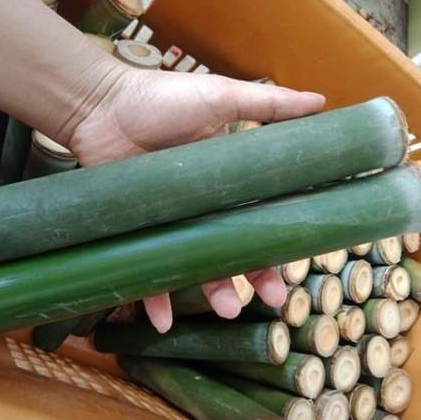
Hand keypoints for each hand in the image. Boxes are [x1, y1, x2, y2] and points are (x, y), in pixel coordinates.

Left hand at [68, 66, 325, 331]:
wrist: (100, 103)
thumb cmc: (161, 99)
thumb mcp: (219, 97)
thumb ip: (267, 103)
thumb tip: (320, 102)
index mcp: (225, 181)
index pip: (259, 216)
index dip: (278, 241)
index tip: (297, 263)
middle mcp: (200, 206)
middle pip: (232, 248)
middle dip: (253, 277)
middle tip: (273, 300)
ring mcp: (169, 222)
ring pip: (195, 266)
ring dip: (212, 292)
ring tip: (227, 311)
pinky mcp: (137, 232)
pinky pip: (147, 271)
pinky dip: (154, 299)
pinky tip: (163, 322)